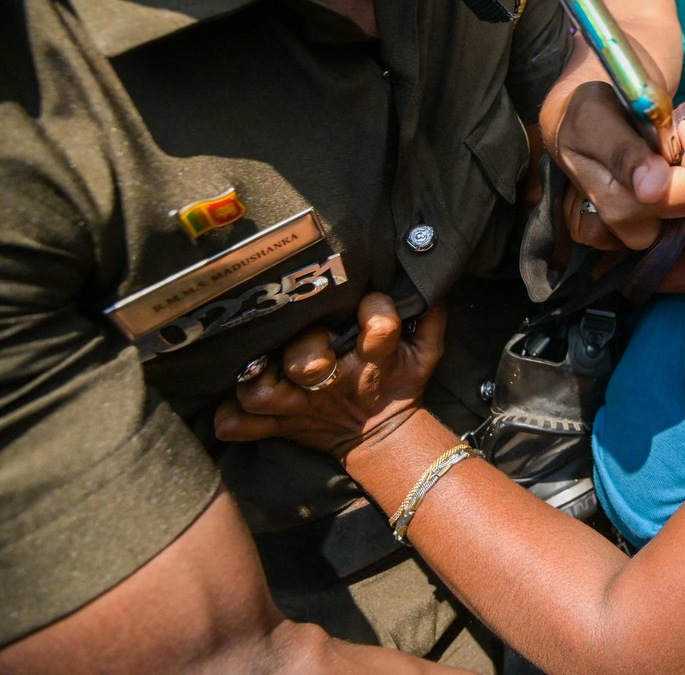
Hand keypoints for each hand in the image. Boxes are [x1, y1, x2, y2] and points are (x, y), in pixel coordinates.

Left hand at [213, 293, 443, 463]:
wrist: (383, 435)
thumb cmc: (400, 381)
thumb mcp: (426, 351)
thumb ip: (429, 314)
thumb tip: (431, 278)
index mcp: (374, 361)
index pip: (380, 327)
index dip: (376, 309)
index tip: (374, 305)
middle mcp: (333, 382)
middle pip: (308, 365)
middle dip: (305, 351)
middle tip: (311, 345)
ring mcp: (301, 406)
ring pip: (263, 395)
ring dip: (256, 381)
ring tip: (256, 366)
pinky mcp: (280, 423)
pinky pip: (242, 426)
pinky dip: (230, 418)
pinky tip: (224, 402)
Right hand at [553, 83, 684, 249]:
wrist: (584, 124)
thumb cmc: (585, 117)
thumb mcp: (594, 121)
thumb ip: (622, 154)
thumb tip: (652, 190)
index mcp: (620, 209)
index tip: (678, 124)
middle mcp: (642, 226)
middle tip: (678, 122)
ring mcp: (662, 222)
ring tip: (680, 127)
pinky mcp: (676, 213)